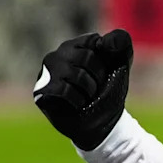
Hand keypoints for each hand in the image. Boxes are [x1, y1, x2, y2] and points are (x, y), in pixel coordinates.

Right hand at [34, 29, 133, 150]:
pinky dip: (79, 100)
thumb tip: (103, 40)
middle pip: (87, 57)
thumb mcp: (121, 64)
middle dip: (99, 77)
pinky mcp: (40, 91)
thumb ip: (120, 43)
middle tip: (96, 88)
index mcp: (75, 45)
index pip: (94, 41)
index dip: (106, 60)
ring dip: (90, 90)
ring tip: (87, 96)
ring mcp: (45, 73)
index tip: (106, 71)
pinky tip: (78, 104)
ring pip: (76, 74)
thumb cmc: (109, 90)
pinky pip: (63, 89)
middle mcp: (57, 55)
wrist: (103, 122)